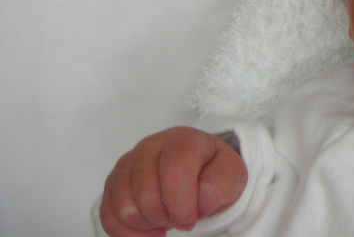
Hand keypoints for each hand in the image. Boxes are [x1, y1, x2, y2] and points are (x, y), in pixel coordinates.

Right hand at [99, 126, 247, 236]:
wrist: (199, 169)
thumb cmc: (213, 173)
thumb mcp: (231, 176)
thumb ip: (220, 186)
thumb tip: (199, 200)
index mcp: (182, 140)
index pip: (174, 174)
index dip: (182, 205)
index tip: (191, 219)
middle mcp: (150, 146)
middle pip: (146, 195)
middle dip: (166, 216)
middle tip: (180, 217)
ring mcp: (128, 163)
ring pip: (125, 208)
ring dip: (148, 223)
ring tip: (166, 218)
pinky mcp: (113, 182)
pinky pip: (108, 216)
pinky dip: (128, 232)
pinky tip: (149, 228)